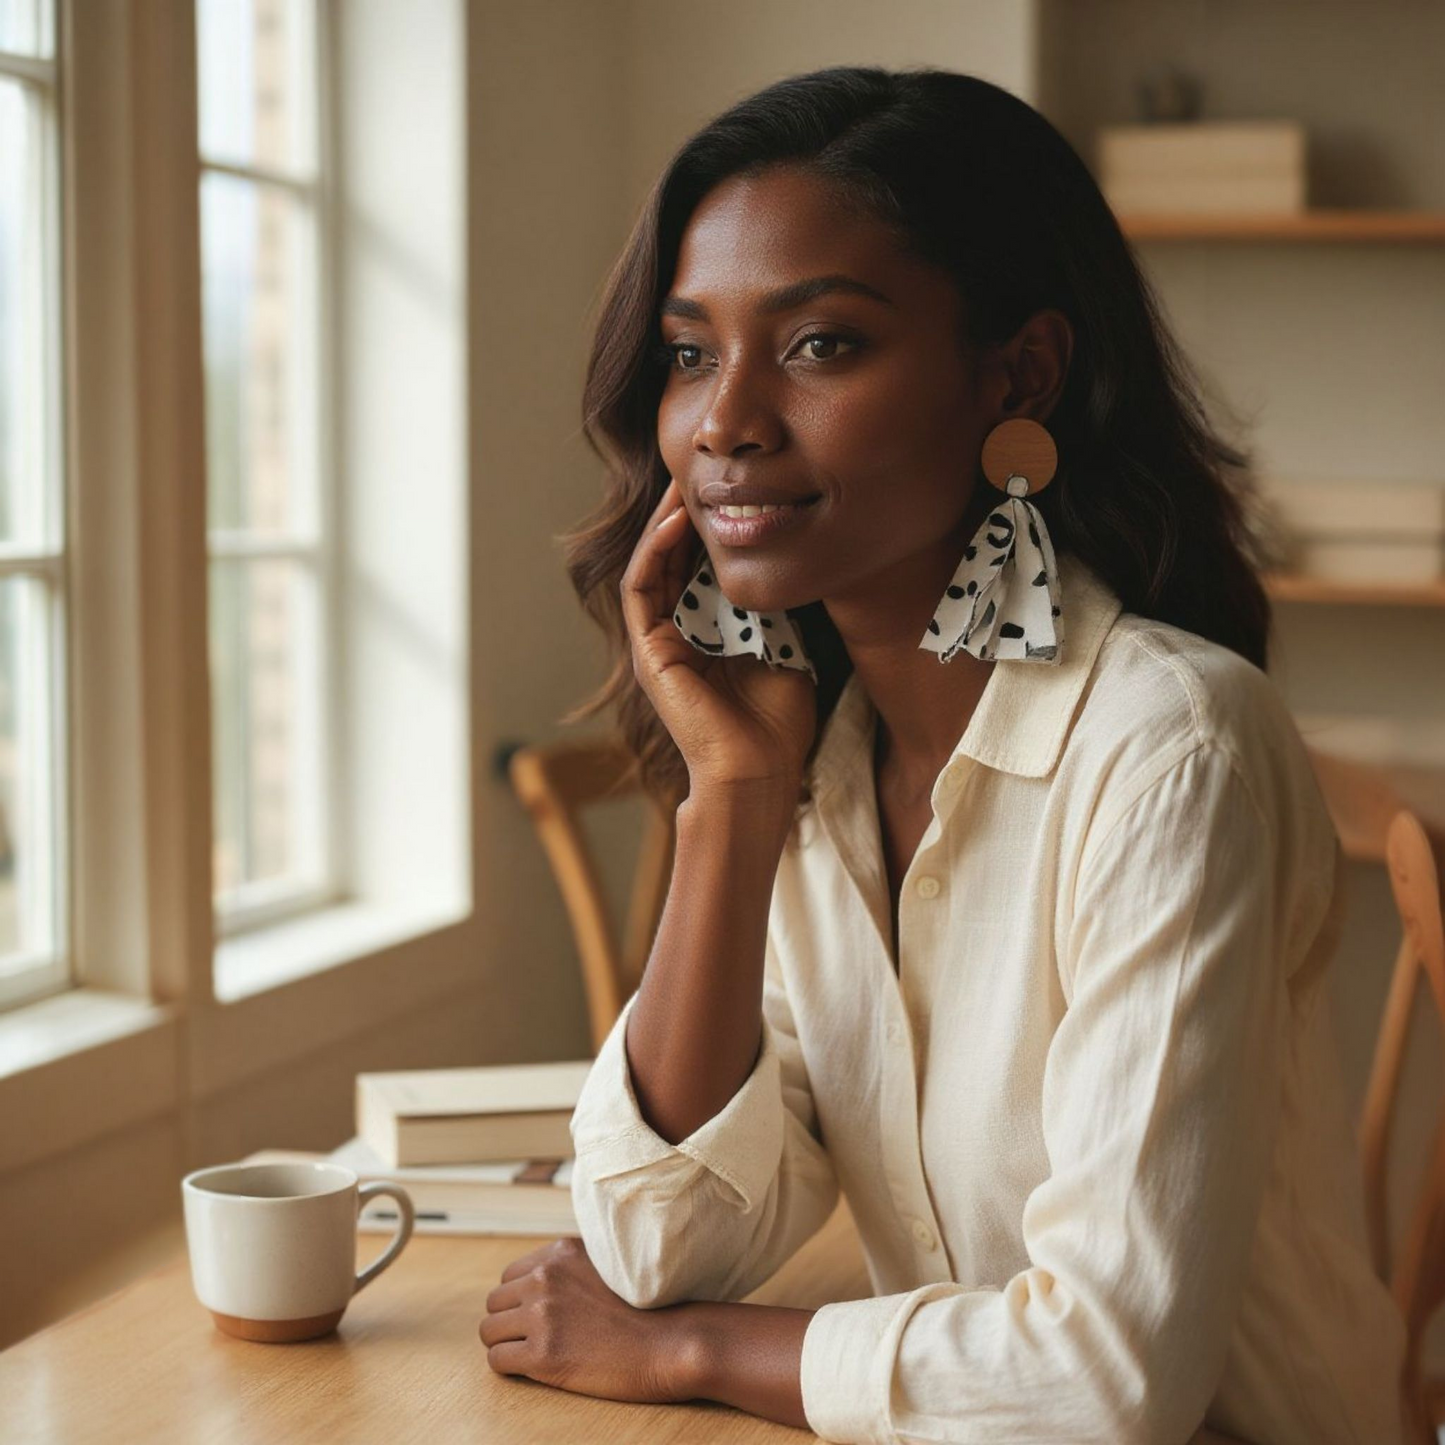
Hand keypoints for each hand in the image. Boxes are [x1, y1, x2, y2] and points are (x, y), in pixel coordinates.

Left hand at [479, 1237, 695, 1403]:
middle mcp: (546, 1278)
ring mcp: (542, 1316)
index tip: (537, 1315)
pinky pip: (498, 1361)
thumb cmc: (644, 1310)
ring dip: (506, 1344)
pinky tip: (534, 1370)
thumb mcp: (605, 1265)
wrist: (668, 1343)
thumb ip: (571, 1265)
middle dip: (509, 1321)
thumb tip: (540, 1277)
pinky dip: (510, 1368)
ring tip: (531, 1354)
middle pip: (495, 1302)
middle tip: (532, 1338)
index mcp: (561, 1253)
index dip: (520, 1299)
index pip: (510, 1275)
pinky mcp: (542, 1355)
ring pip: (489, 1331)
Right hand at [619, 475, 816, 795]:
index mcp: (707, 634)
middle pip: (672, 559)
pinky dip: (656, 551)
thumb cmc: (778, 722)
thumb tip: (791, 553)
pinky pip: (642, 588)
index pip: (701, 567)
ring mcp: (658, 643)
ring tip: (687, 481)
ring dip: (666, 522)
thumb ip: (778, 606)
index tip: (736, 487)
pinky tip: (676, 521)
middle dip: (686, 513)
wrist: (761, 770)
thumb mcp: (785, 645)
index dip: (712, 526)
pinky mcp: (648, 652)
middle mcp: (677, 634)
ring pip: (652, 565)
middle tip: (707, 469)